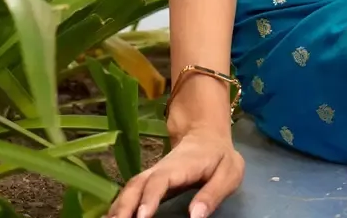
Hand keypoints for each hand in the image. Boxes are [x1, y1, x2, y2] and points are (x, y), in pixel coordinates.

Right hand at [106, 123, 244, 217]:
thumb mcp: (229, 172)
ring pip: (129, 189)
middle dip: (123, 206)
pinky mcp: (148, 182)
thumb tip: (195, 217)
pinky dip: (118, 206)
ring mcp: (152, 174)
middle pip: (136, 185)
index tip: (142, 217)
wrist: (207, 135)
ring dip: (117, 208)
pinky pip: (130, 194)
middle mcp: (160, 169)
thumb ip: (212, 193)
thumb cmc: (219, 157)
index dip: (150, 197)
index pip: (160, 179)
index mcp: (181, 166)